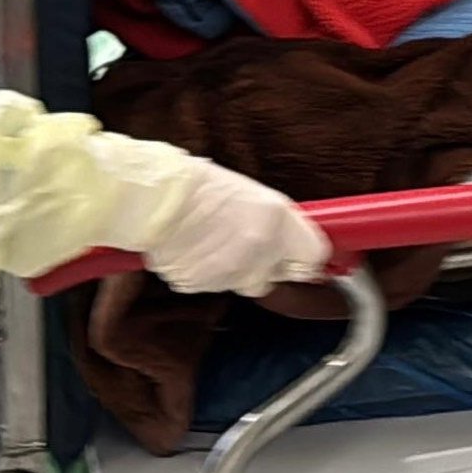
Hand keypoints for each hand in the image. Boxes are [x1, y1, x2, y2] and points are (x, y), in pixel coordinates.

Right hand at [146, 160, 330, 296]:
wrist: (158, 198)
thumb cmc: (205, 188)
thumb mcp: (257, 198)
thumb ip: (281, 227)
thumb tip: (298, 248)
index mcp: (277, 223)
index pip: (313, 258)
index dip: (308, 259)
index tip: (304, 259)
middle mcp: (258, 252)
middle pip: (277, 277)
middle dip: (268, 265)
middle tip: (246, 243)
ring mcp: (228, 272)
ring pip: (244, 283)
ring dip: (236, 269)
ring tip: (213, 240)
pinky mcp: (200, 285)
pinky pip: (213, 284)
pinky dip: (208, 273)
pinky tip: (196, 249)